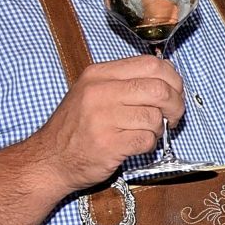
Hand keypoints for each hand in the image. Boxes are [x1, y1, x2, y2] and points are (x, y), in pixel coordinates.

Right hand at [30, 56, 183, 192]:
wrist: (49, 160)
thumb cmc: (78, 127)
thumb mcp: (94, 93)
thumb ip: (127, 82)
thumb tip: (169, 78)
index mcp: (99, 74)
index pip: (151, 64)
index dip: (173, 79)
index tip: (175, 93)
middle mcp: (99, 92)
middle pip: (159, 90)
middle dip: (175, 105)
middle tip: (173, 116)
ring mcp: (102, 118)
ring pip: (155, 117)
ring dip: (158, 129)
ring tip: (144, 133)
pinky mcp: (108, 143)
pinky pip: (147, 139)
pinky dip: (149, 144)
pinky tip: (134, 145)